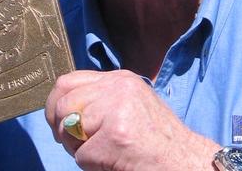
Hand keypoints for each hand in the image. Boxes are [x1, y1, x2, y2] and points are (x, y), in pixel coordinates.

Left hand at [46, 70, 219, 170]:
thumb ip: (101, 100)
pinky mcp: (115, 136)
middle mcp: (118, 88)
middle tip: (77, 143)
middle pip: (63, 101)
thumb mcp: (131, 105)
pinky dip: (92, 166)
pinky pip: (81, 155)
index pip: (68, 80)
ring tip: (103, 153)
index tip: (59, 123)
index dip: (56, 104)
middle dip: (61, 127)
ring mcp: (116, 110)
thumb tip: (63, 109)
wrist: (184, 161)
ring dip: (79, 148)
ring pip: (68, 128)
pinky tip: (114, 162)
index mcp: (120, 79)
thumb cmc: (158, 141)